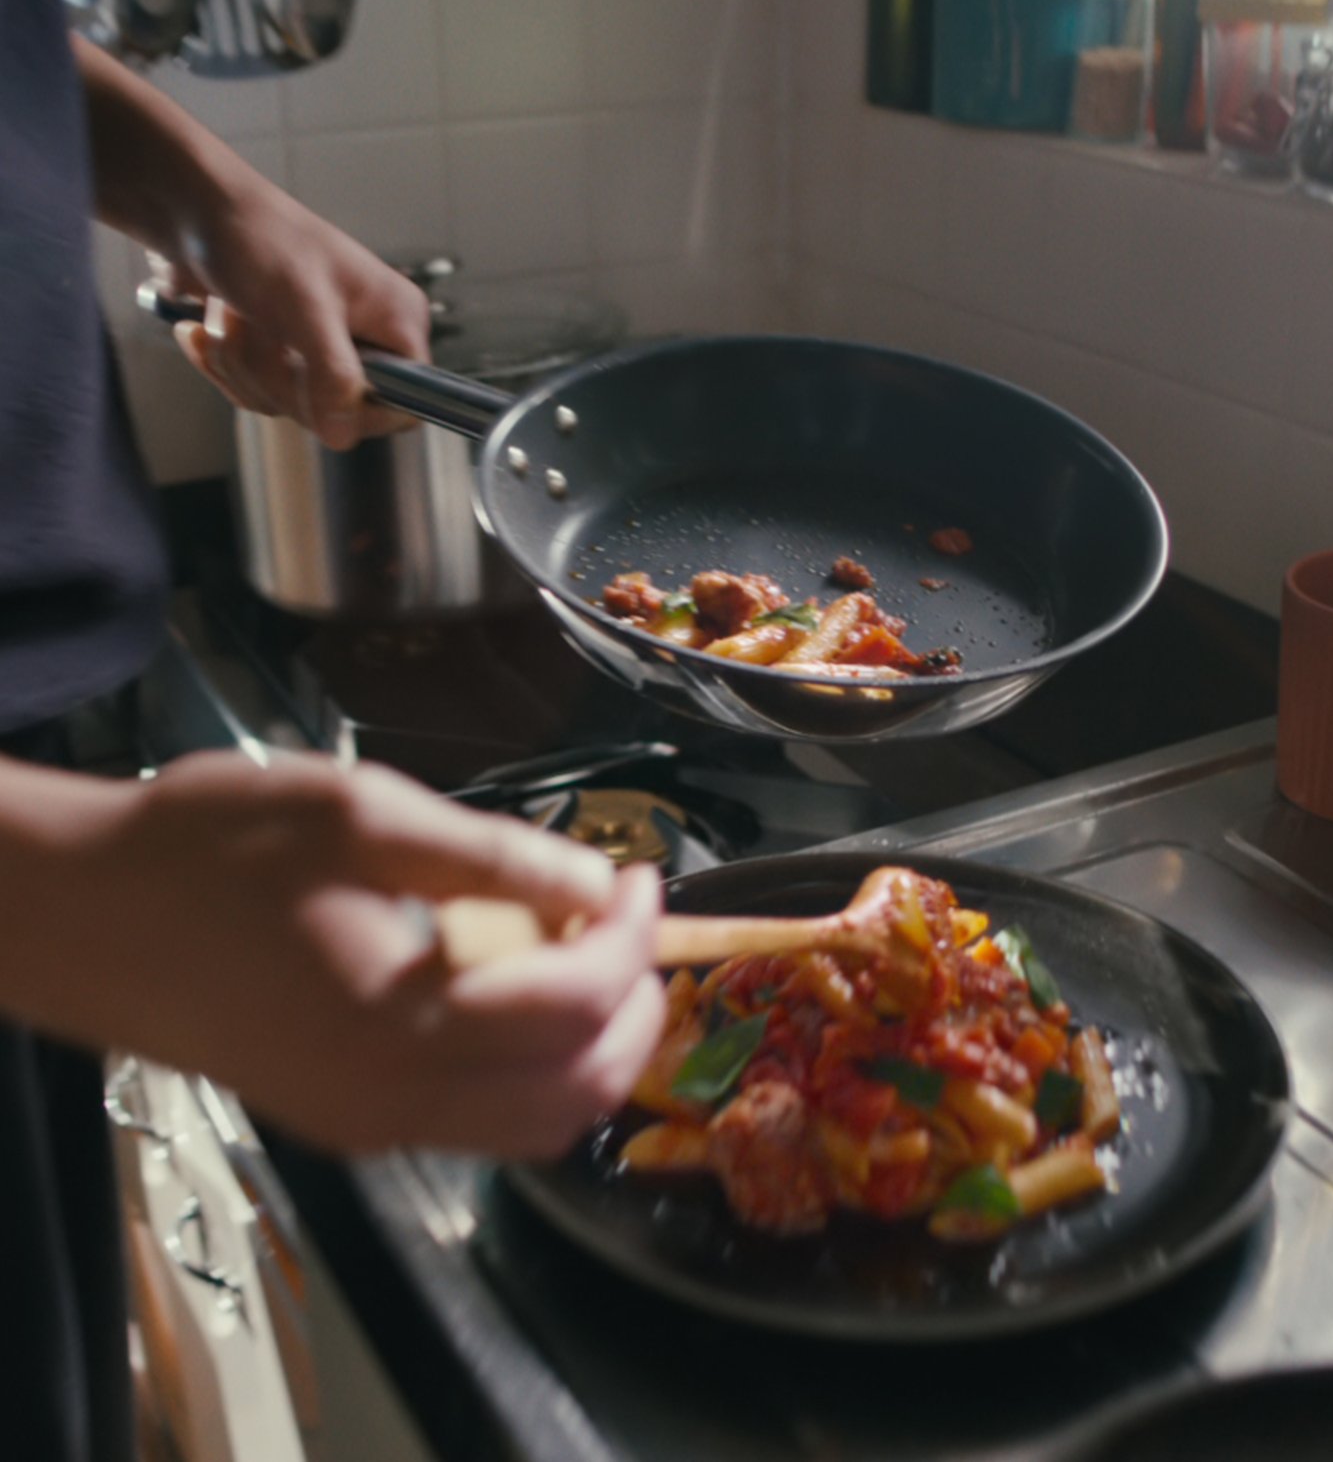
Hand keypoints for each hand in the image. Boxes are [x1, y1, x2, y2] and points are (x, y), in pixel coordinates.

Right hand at [0, 752, 665, 1155]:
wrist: (84, 916)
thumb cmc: (211, 846)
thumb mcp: (360, 814)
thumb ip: (493, 859)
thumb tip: (598, 888)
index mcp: (401, 1025)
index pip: (576, 1007)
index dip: (632, 938)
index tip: (639, 872)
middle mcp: (394, 1104)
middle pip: (577, 1091)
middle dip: (630, 1005)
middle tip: (626, 919)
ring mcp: (368, 1128)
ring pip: (535, 1125)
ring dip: (587, 1046)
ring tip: (579, 952)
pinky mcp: (343, 1124)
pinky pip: (479, 1125)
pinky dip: (528, 1069)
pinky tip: (509, 988)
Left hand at [158, 173, 431, 450]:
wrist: (192, 212)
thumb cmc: (259, 239)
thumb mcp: (304, 306)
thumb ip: (333, 373)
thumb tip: (343, 435)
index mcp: (395, 321)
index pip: (406, 403)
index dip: (359, 409)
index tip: (316, 385)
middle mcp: (366, 339)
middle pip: (335, 412)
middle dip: (277, 375)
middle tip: (261, 323)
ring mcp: (321, 350)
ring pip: (287, 405)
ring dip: (242, 363)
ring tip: (232, 312)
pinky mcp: (280, 356)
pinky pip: (256, 395)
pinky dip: (224, 364)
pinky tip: (209, 326)